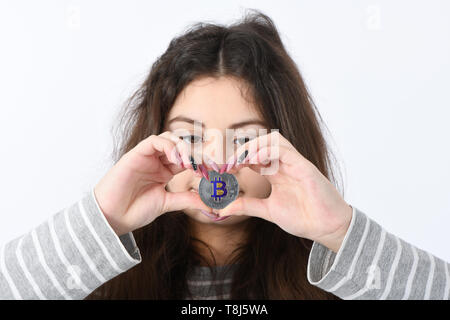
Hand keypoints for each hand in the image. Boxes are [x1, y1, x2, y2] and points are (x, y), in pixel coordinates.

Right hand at [94, 131, 210, 235]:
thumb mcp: (167, 204)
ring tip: (188, 164)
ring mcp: (147, 156)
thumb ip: (187, 200)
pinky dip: (168, 146)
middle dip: (194, 153)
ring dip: (182, 147)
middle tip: (203, 165)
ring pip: (168, 138)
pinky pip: (154, 141)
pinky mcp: (136, 153)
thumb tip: (210, 204)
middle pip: (180, 145)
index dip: (200, 162)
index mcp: (165, 171)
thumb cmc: (134, 210)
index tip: (212, 171)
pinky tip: (176, 160)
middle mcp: (157, 161)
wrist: (111, 217)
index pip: (187, 159)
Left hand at [217, 131, 352, 252]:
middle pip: (261, 142)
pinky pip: (285, 150)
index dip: (237, 158)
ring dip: (254, 146)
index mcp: (276, 171)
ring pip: (273, 140)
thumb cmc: (302, 217)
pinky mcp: (304, 166)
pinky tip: (255, 160)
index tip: (222, 170)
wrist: (326, 227)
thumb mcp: (267, 210)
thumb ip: (247, 206)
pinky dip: (268, 150)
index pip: (253, 155)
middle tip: (228, 164)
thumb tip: (223, 208)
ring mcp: (295, 163)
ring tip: (239, 160)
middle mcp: (284, 164)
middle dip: (242, 149)